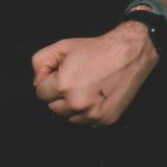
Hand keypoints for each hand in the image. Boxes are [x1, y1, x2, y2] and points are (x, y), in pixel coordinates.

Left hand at [31, 22, 158, 125]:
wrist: (130, 54)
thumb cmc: (97, 49)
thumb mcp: (63, 46)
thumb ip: (41, 62)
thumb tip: (37, 82)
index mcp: (64, 85)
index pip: (41, 92)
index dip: (48, 80)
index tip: (60, 72)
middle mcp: (77, 104)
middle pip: (53, 107)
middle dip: (59, 93)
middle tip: (74, 77)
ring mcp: (92, 114)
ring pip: (69, 116)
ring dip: (72, 105)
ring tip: (86, 85)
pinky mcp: (105, 120)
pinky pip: (86, 121)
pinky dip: (87, 111)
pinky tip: (96, 94)